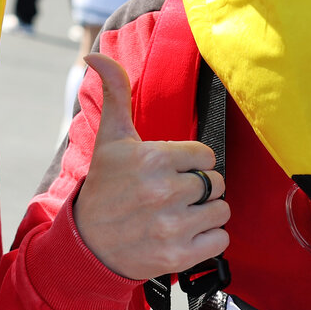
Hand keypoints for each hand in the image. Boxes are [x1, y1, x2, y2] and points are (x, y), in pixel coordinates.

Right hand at [72, 52, 229, 279]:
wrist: (88, 244)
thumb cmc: (105, 187)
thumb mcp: (111, 138)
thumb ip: (116, 92)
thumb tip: (96, 53)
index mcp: (154, 158)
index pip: (206, 156)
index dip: (191, 163)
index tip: (171, 171)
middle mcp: (165, 191)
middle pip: (216, 183)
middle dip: (199, 188)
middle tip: (174, 195)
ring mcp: (173, 226)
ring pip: (222, 210)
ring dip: (206, 214)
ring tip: (179, 214)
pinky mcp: (179, 256)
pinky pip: (221, 241)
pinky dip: (208, 240)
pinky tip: (185, 234)